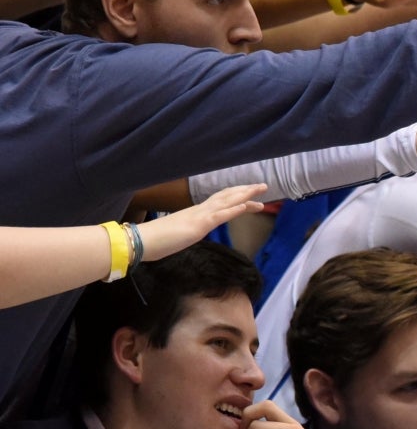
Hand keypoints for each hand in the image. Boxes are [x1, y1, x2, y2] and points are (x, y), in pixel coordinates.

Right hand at [139, 184, 267, 260]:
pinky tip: (246, 205)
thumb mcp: (178, 234)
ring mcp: (200, 216)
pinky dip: (234, 209)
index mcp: (195, 213)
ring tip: (261, 190)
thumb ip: (186, 231)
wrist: (142, 242)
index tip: (251, 197)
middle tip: (263, 186)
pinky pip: (220, 215)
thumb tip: (190, 233)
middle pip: (227, 196)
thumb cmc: (157, 240)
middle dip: (246, 191)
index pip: (220, 201)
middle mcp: (200, 210)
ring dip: (246, 195)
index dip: (236, 196)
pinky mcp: (199, 225)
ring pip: (227, 201)